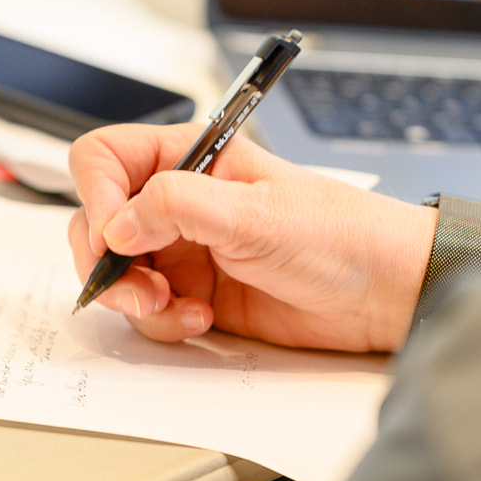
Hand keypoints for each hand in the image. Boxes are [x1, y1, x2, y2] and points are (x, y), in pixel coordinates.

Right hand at [67, 123, 437, 351]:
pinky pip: (148, 312)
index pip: (103, 159)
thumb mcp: (255, 213)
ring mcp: (184, 250)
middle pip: (96, 222)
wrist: (384, 294)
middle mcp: (178, 201)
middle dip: (106, 261)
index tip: (114, 235)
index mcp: (190, 158)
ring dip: (133, 298)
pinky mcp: (195, 294)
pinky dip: (162, 323)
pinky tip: (202, 320)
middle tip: (138, 289)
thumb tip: (114, 223)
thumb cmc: (340, 234)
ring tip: (172, 308)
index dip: (95, 196)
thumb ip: (176, 206)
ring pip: (116, 273)